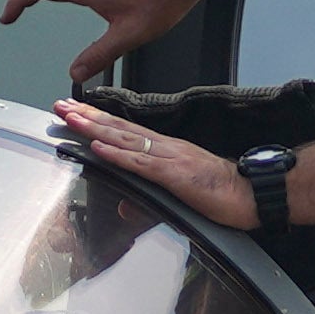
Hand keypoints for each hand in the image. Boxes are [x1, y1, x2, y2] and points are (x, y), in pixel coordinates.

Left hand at [57, 99, 243, 225]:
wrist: (253, 194)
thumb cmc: (224, 194)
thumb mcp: (181, 198)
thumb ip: (149, 203)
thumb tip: (125, 208)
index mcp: (167, 150)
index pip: (126, 131)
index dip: (99, 120)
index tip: (76, 111)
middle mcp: (165, 148)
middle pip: (119, 128)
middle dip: (87, 116)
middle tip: (61, 105)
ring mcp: (169, 159)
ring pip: (124, 139)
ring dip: (94, 128)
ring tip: (71, 118)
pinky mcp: (174, 175)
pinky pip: (140, 163)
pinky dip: (117, 154)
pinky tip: (98, 146)